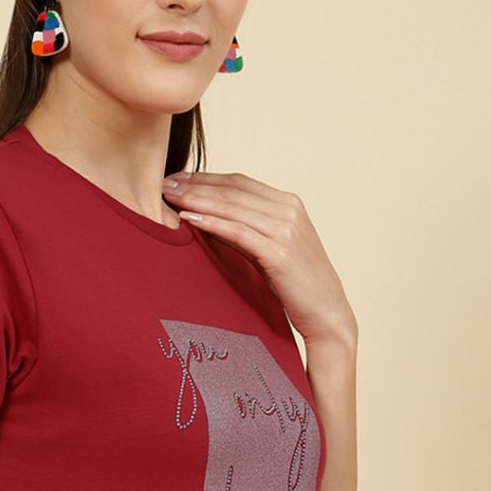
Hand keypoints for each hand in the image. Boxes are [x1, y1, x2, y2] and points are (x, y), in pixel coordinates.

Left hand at [162, 168, 356, 344]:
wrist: (327, 313)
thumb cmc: (296, 284)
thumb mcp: (272, 247)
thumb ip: (248, 228)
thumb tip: (207, 217)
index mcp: (288, 203)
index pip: (239, 181)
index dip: (206, 177)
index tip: (178, 178)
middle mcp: (289, 210)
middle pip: (232, 190)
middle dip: (195, 185)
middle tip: (164, 183)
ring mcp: (286, 230)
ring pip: (231, 207)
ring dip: (196, 200)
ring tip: (168, 197)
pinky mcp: (279, 253)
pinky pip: (238, 232)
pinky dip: (211, 223)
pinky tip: (188, 219)